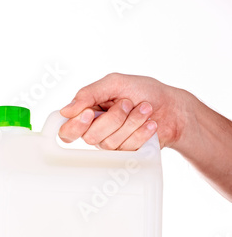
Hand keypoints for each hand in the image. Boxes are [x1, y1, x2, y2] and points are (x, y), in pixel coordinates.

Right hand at [59, 72, 187, 150]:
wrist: (172, 107)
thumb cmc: (144, 91)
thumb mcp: (115, 83)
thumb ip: (89, 94)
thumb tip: (65, 111)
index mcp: (88, 113)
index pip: (67, 131)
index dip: (75, 126)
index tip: (89, 113)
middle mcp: (96, 131)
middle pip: (90, 136)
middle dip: (114, 118)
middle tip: (127, 103)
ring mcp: (111, 144)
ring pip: (110, 142)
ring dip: (132, 122)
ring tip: (145, 110)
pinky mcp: (127, 153)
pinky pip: (127, 149)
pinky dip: (141, 132)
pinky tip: (150, 124)